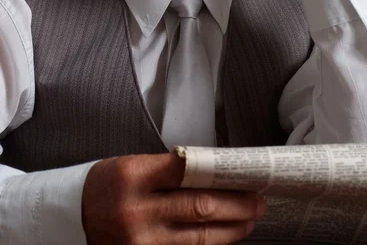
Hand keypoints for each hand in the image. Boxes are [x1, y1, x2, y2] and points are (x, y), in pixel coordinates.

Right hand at [82, 153, 265, 243]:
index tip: (243, 172)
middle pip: (200, 206)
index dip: (222, 172)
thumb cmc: (105, 185)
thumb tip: (214, 175)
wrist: (70, 216)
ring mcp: (140, 240)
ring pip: (199, 236)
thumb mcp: (132, 166)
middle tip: (258, 200)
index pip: (188, 168)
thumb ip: (169, 171)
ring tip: (249, 220)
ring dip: (230, 228)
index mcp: (133, 175)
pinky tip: (224, 237)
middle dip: (236, 204)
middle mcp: (137, 209)